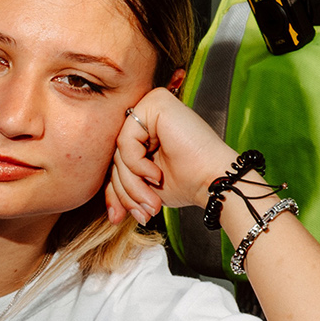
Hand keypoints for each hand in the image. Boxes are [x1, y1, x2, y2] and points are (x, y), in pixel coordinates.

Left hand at [105, 87, 236, 224]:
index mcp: (147, 129)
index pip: (117, 158)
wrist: (215, 181)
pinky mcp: (156, 102)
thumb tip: (105, 202)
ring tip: (150, 202)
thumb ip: (124, 182)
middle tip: (142, 212)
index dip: (115, 191)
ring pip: (119, 151)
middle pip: (116, 155)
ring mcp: (151, 104)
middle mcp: (148, 112)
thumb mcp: (145, 186)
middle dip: (125, 191)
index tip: (118, 217)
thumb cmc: (189, 181)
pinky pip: (126, 139)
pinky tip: (155, 174)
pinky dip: (136, 164)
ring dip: (131, 185)